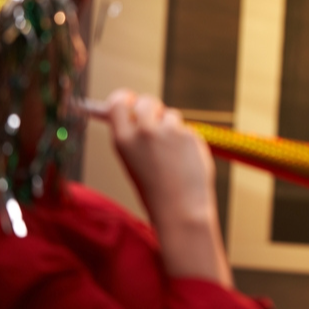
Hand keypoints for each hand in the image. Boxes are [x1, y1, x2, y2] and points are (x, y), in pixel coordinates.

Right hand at [105, 89, 229, 284]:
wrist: (180, 209)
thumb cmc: (154, 191)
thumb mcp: (133, 162)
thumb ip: (133, 137)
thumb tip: (133, 112)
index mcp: (123, 140)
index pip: (118, 103)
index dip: (124, 99)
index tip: (129, 100)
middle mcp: (145, 131)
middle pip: (147, 101)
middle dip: (152, 108)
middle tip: (156, 122)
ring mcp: (169, 132)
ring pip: (171, 116)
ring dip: (172, 128)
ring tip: (172, 157)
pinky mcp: (190, 135)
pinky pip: (187, 130)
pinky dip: (187, 141)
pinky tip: (186, 161)